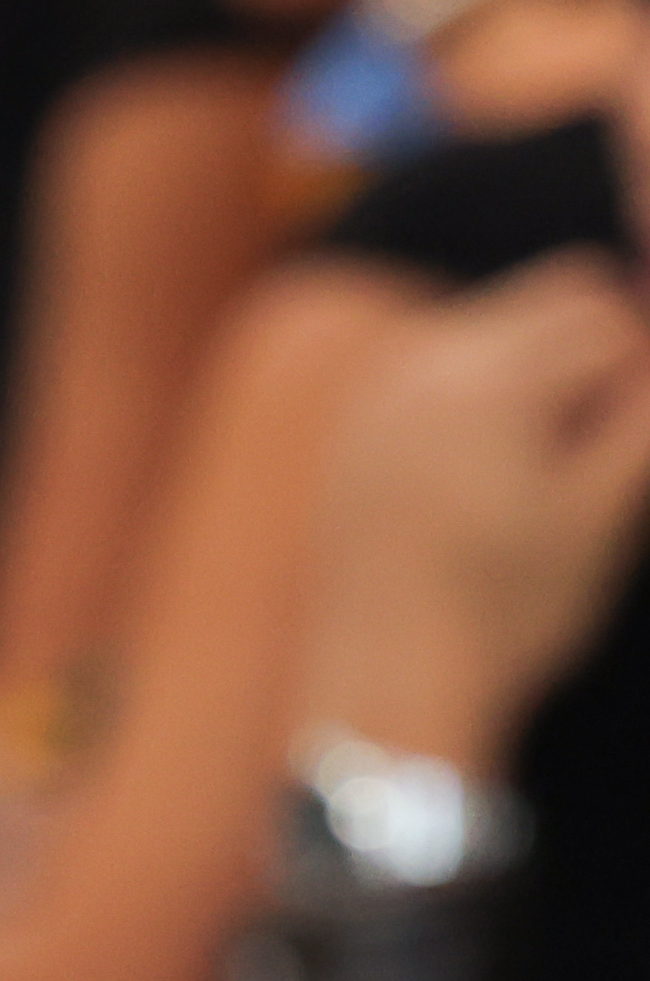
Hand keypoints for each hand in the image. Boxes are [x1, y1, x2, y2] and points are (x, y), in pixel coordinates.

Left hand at [296, 254, 649, 762]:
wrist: (386, 681)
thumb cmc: (508, 607)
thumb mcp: (602, 513)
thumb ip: (641, 419)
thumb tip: (645, 354)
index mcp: (487, 376)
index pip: (606, 312)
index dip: (643, 369)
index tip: (632, 445)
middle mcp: (421, 362)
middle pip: (553, 298)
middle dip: (598, 353)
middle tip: (599, 452)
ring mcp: (380, 388)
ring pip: (500, 326)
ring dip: (547, 370)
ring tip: (550, 471)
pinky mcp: (358, 422)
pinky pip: (445, 366)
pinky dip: (491, 394)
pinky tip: (495, 479)